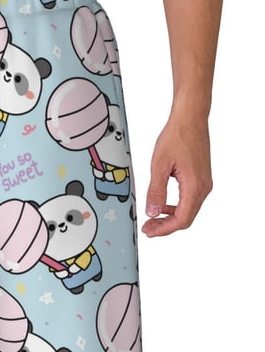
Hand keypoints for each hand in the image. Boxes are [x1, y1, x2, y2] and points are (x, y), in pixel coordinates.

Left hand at [142, 116, 211, 237]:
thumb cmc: (177, 137)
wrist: (190, 119)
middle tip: (147, 228)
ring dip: (169, 217)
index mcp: (195, 186)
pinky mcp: (200, 178)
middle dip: (165, 226)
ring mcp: (203, 183)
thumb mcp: (159, 165)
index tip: (149, 232)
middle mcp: (203, 187)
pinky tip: (161, 205)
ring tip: (151, 218)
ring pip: (187, 209)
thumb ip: (155, 191)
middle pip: (186, 218)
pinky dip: (175, 206)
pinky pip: (188, 199)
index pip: (182, 219)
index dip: (164, 229)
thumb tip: (152, 212)